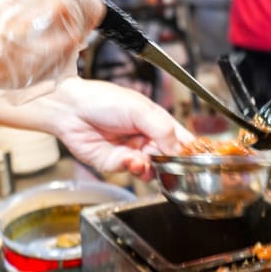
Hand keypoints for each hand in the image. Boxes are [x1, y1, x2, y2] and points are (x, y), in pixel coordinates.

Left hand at [8, 78, 192, 179]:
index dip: (191, 151)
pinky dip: (135, 167)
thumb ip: (163, 129)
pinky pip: (132, 171)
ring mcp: (132, 153)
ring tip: (147, 161)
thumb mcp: (140, 109)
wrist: (70, 110)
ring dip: (153, 168)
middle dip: (172, 164)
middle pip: (169, 159)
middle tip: (173, 165)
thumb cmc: (102, 100)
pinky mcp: (116, 164)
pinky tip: (132, 160)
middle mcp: (146, 139)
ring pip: (152, 170)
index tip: (199, 161)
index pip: (182, 140)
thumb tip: (178, 149)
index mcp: (157, 122)